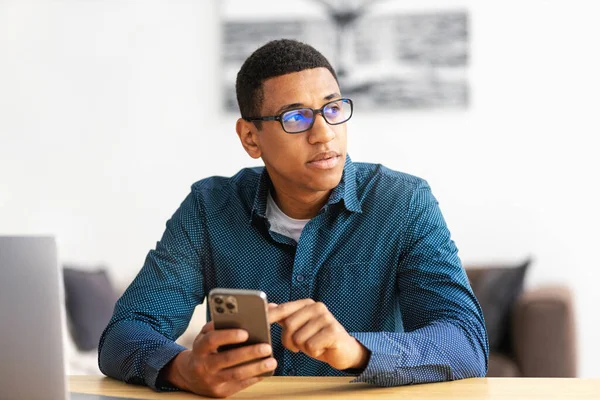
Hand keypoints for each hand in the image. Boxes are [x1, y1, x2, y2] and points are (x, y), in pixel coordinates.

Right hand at [162, 321, 276, 397]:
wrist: (191, 376)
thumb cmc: (205, 350)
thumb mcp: (206, 335)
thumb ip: (221, 325)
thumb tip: (243, 315)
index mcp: (200, 347)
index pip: (212, 340)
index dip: (228, 336)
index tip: (245, 333)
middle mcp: (203, 364)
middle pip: (227, 358)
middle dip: (249, 353)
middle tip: (267, 347)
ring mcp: (211, 380)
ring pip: (236, 374)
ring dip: (256, 368)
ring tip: (272, 361)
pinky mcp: (220, 392)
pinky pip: (240, 385)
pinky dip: (254, 378)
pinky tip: (265, 371)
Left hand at [268, 299, 369, 370]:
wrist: (344, 350)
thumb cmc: (318, 338)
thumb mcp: (301, 327)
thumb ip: (285, 316)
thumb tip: (269, 306)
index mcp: (307, 304)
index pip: (283, 309)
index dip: (270, 316)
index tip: (260, 321)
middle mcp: (317, 307)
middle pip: (288, 326)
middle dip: (290, 341)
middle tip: (298, 346)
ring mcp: (326, 318)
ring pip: (299, 338)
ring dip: (303, 348)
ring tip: (314, 345)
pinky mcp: (333, 331)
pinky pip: (311, 346)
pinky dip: (313, 352)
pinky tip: (322, 348)